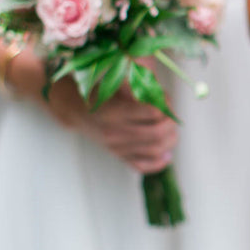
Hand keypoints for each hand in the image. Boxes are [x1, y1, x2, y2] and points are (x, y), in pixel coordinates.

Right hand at [44, 77, 178, 174]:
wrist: (77, 111)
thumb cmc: (100, 93)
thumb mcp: (116, 83)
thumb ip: (140, 87)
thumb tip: (166, 100)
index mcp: (114, 111)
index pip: (152, 112)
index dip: (165, 106)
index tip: (166, 101)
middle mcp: (114, 132)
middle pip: (156, 133)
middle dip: (171, 124)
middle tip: (172, 118)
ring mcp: (116, 147)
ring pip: (154, 150)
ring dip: (170, 141)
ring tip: (172, 132)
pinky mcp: (118, 157)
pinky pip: (143, 166)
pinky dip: (159, 162)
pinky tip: (166, 153)